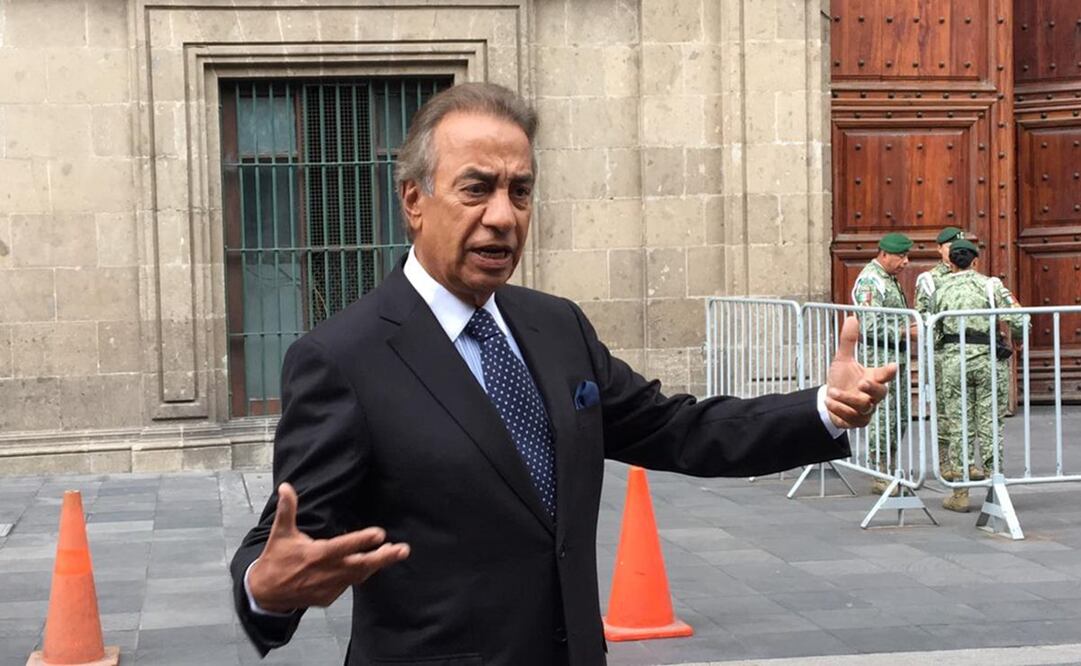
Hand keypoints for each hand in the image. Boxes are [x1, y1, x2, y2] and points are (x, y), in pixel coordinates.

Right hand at [248, 483, 409, 611]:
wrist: (265, 593)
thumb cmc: (276, 560)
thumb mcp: (280, 533)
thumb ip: (287, 509)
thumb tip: (286, 486)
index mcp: (316, 555)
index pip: (343, 546)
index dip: (362, 540)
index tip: (380, 534)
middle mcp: (326, 572)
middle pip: (360, 565)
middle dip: (383, 557)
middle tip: (402, 550)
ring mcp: (329, 587)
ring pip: (359, 575)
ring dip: (378, 564)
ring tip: (397, 553)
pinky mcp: (329, 597)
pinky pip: (350, 584)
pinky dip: (362, 574)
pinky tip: (374, 564)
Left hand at [825, 316, 897, 428]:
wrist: (830, 401)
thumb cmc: (842, 380)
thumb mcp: (842, 360)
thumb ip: (848, 341)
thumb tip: (851, 318)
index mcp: (872, 378)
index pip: (885, 375)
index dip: (889, 371)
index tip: (893, 366)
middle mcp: (871, 395)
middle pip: (881, 394)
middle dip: (873, 388)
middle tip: (862, 382)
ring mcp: (866, 409)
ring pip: (864, 407)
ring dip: (847, 399)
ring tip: (832, 391)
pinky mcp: (857, 421)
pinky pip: (852, 418)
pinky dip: (839, 410)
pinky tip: (829, 402)